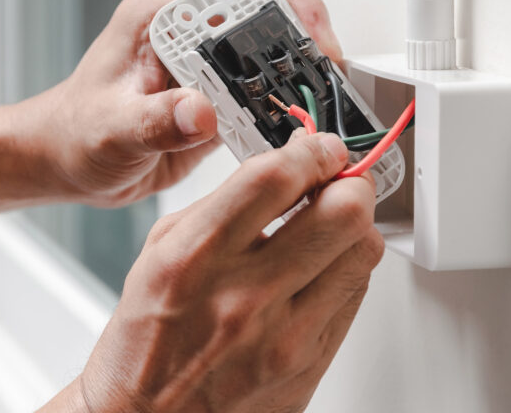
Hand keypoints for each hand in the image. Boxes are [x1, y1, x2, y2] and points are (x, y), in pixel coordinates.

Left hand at [19, 0, 343, 206]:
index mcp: (164, 16)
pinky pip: (262, 102)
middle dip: (305, 58)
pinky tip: (292, 137)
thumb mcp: (110, 129)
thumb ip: (155, 121)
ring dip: (297, 90)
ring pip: (273, 66)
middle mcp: (190, 34)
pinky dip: (282, 118)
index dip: (291, 18)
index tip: (317, 55)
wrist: (64, 160)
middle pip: (270, 28)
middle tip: (323, 95)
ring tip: (316, 120)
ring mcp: (206, 67)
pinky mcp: (215, 99)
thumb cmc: (73, 134)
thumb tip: (201, 112)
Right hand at [40, 133, 382, 412]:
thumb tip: (286, 165)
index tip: (319, 147)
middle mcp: (244, 298)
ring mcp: (284, 337)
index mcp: (196, 258)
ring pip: (363, 253)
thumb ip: (226, 203)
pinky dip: (346, 268)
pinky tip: (320, 267)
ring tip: (330, 222)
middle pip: (343, 212)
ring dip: (354, 224)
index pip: (276, 179)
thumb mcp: (163, 250)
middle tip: (337, 177)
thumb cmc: (147, 339)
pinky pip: (356, 295)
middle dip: (349, 179)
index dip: (312, 150)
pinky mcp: (310, 364)